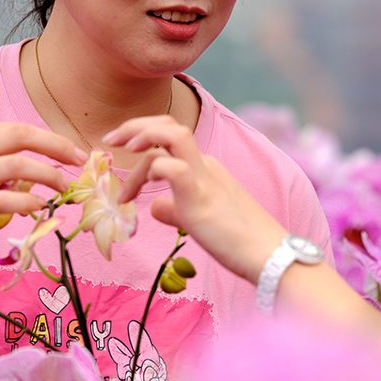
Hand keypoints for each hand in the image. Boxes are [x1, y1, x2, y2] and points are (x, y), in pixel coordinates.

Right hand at [0, 79, 87, 269]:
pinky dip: (25, 201)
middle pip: (20, 137)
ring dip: (47, 177)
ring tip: (63, 189)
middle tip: (79, 164)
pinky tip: (38, 207)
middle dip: (57, 148)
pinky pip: (0, 199)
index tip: (76, 153)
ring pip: (15, 166)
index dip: (52, 139)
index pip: (17, 128)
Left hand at [104, 116, 286, 283]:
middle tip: (109, 140)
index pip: (169, 139)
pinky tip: (142, 192)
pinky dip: (153, 170)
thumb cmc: (240, 242)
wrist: (271, 256)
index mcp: (206, 168)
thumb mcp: (199, 220)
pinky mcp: (201, 197)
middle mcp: (206, 165)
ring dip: (141, 137)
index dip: (141, 140)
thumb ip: (174, 210)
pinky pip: (174, 168)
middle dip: (135, 125)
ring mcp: (205, 177)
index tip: (118, 155)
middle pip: (169, 125)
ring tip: (121, 153)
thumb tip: (153, 206)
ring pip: (172, 134)